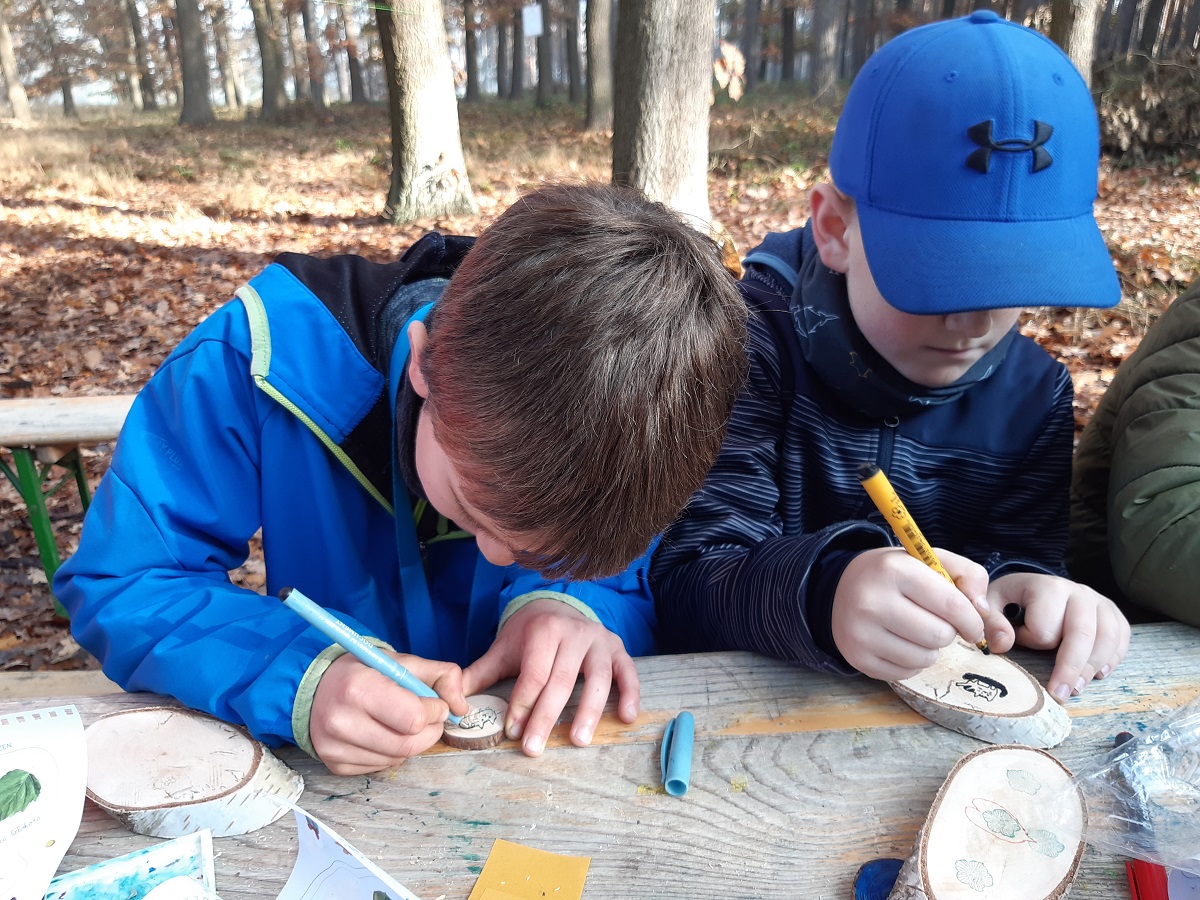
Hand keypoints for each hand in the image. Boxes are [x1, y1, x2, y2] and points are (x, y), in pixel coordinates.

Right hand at [310, 652, 467, 775]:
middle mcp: (342, 721)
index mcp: (359, 688)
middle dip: (429, 731)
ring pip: (398, 759)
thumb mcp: (400, 661)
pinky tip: (383, 733)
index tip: (434, 702)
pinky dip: (393, 753)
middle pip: (409, 745)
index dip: (435, 711)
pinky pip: (381, 767)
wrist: (314, 688)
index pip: (414, 718)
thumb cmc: (362, 672)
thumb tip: (461, 707)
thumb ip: (441, 675)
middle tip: (428, 717)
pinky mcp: (335, 765)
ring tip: (402, 722)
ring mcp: (335, 748)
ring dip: (412, 742)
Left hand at [462, 599, 638, 756]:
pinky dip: (631, 693)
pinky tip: (627, 717)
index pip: (534, 673)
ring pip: (598, 678)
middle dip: (547, 716)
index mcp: (544, 630)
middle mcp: (574, 632)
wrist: (556, 605)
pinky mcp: (618, 648)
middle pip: (562, 680)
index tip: (513, 732)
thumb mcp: (504, 649)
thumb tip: (452, 699)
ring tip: (579, 741)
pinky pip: (628, 671)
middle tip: (535, 748)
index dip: (523, 704)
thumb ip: (480, 673)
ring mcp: (600, 639)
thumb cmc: (529, 634)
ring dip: (590, 711)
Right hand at [831, 547, 988, 680]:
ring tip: (917, 632)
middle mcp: (872, 601)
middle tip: (937, 623)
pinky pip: (906, 673)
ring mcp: (861, 633)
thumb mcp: (928, 560)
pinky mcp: (857, 658)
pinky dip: (912, 662)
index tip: (973, 626)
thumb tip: (982, 610)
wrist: (841, 587)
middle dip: (948, 632)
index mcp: (894, 570)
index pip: (951, 605)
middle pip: (939, 635)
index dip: (972, 620)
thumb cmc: (894, 574)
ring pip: (925, 658)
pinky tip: (901, 643)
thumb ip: (967, 575)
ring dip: (931, 649)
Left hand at [986, 572, 1129, 703]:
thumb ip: (992, 623)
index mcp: (1047, 587)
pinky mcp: (1113, 613)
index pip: (1045, 627)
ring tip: (1076, 688)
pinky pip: (1122, 637)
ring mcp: (1100, 601)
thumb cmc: (1013, 600)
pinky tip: (1098, 673)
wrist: (1035, 587)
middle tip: (1060, 695)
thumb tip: (1002, 645)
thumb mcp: (992, 605)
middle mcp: (1078, 591)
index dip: (1031, 641)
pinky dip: (1114, 658)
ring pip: (1107, 639)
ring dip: (1092, 668)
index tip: (1020, 640)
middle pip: (1082, 635)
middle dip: (1070, 669)